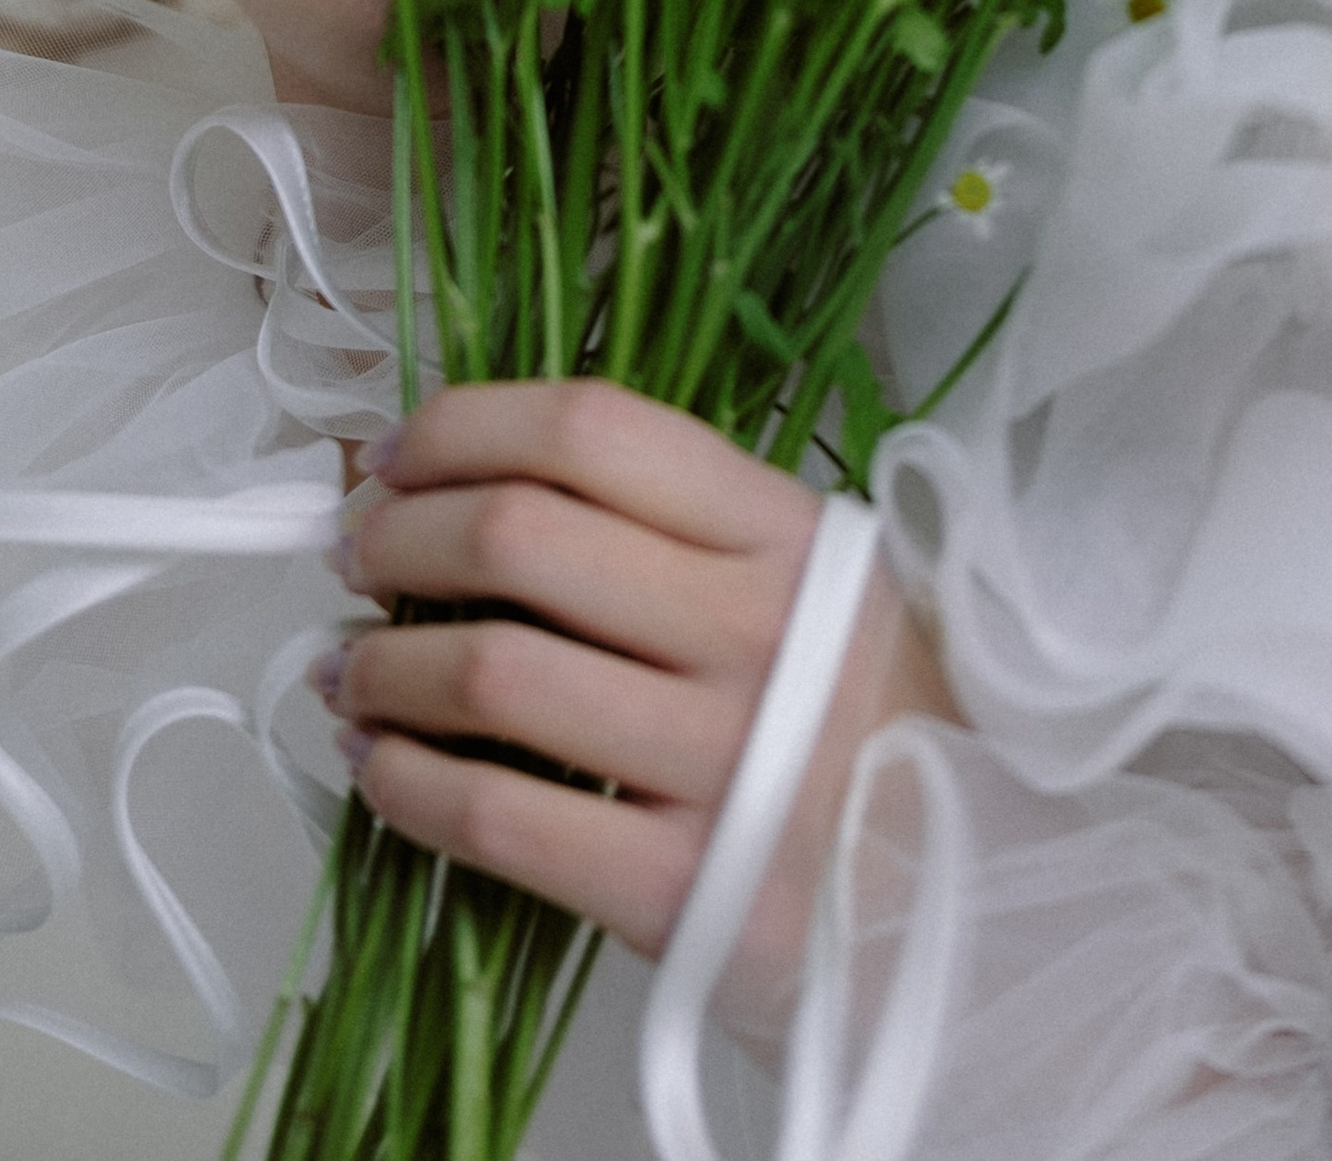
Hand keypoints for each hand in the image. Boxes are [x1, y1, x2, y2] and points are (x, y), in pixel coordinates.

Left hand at [321, 383, 957, 1053]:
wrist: (978, 906)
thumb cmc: (877, 729)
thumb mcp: (820, 590)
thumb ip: (679, 536)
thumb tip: (474, 484)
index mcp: (788, 533)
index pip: (596, 429)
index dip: (468, 424)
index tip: (399, 450)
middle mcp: (752, 628)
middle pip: (521, 533)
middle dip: (398, 534)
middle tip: (358, 554)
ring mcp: (717, 758)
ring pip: (491, 670)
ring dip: (383, 664)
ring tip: (354, 671)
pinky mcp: (678, 885)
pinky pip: (499, 819)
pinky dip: (409, 785)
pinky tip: (383, 770)